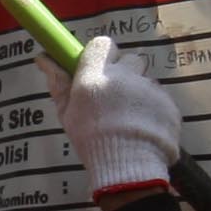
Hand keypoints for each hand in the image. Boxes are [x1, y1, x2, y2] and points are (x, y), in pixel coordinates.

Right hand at [37, 34, 182, 195]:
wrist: (128, 165)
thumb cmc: (90, 140)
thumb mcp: (67, 114)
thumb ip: (58, 83)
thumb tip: (42, 57)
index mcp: (96, 76)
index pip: (102, 45)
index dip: (102, 56)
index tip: (98, 71)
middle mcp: (124, 75)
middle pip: (129, 61)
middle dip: (125, 75)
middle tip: (116, 100)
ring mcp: (149, 88)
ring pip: (146, 82)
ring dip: (139, 95)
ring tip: (132, 121)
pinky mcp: (168, 103)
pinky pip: (160, 100)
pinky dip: (154, 112)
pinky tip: (145, 130)